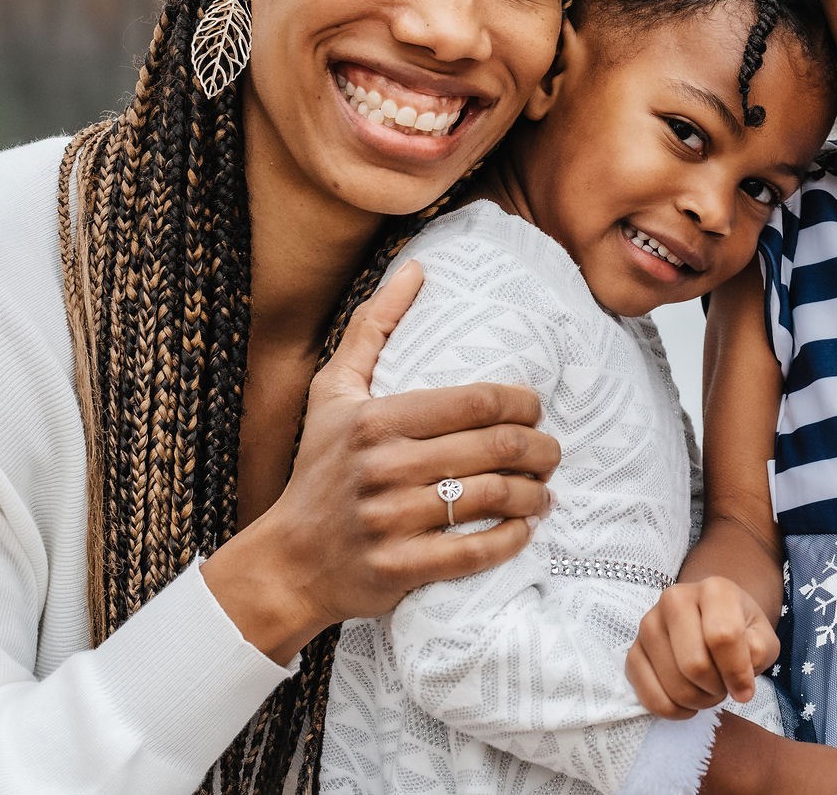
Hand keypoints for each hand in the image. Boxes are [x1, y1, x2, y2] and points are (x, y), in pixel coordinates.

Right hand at [203, 261, 560, 661]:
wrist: (285, 562)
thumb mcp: (332, 392)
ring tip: (544, 490)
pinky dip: (511, 539)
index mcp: (375, 420)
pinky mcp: (398, 569)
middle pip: (496, 448)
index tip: (536, 410)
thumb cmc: (318, 468)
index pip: (477, 402)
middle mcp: (383, 467)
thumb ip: (373, 328)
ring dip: (534, 494)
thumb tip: (417, 267)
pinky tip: (523, 528)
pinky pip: (474, 552)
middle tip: (551, 452)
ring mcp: (390, 521)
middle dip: (540, 449)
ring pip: (491, 498)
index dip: (524, 404)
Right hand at [627, 576, 779, 717]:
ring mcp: (649, 624)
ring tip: (707, 690)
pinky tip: (686, 702)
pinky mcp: (633, 651)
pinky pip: (649, 695)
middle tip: (723, 687)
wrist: (710, 619)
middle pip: (694, 665)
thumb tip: (738, 678)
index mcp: (713, 589)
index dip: (737, 673)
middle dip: (715, 689)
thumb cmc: (740, 629)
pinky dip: (673, 710)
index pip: (722, 637)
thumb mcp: (762, 636)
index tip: (746, 689)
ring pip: (674, 684)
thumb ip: (758, 651)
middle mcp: (674, 599)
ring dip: (697, 701)